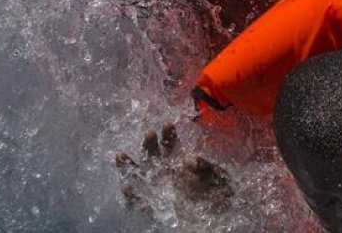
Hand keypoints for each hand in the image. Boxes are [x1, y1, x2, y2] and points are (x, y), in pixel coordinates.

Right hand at [117, 123, 232, 219]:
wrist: (218, 218)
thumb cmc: (220, 193)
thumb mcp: (220, 176)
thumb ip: (206, 166)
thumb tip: (188, 159)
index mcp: (181, 162)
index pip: (172, 145)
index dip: (169, 134)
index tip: (167, 124)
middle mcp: (167, 173)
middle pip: (153, 155)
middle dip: (149, 143)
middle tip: (149, 133)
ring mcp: (159, 189)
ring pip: (139, 175)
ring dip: (130, 165)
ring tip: (121, 155)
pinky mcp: (155, 206)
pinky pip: (140, 201)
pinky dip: (132, 196)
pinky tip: (127, 187)